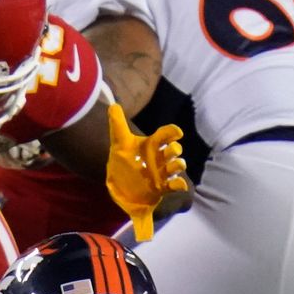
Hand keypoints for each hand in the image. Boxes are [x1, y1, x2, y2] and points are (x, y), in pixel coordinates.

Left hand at [105, 103, 188, 241]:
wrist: (121, 182)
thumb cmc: (124, 158)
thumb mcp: (120, 142)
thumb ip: (117, 124)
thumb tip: (113, 105)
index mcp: (152, 145)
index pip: (165, 135)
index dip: (172, 132)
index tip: (177, 133)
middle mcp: (160, 158)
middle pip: (173, 151)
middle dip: (175, 150)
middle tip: (173, 151)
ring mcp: (163, 173)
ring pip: (176, 167)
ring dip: (179, 165)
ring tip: (176, 166)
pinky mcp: (163, 187)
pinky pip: (174, 185)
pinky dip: (179, 185)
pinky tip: (180, 186)